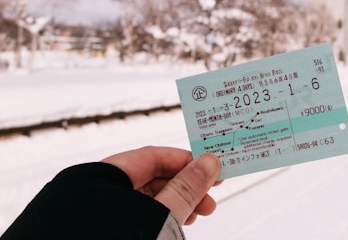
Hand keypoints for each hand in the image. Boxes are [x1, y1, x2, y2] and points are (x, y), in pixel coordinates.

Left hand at [102, 146, 221, 224]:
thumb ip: (185, 189)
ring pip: (146, 198)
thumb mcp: (160, 216)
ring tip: (199, 214)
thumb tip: (209, 162)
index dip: (184, 160)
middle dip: (185, 185)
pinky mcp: (110, 229)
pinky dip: (162, 215)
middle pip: (151, 177)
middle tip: (211, 197)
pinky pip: (139, 214)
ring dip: (177, 201)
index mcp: (104, 178)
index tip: (211, 168)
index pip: (151, 156)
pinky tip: (180, 223)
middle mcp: (100, 192)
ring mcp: (103, 213)